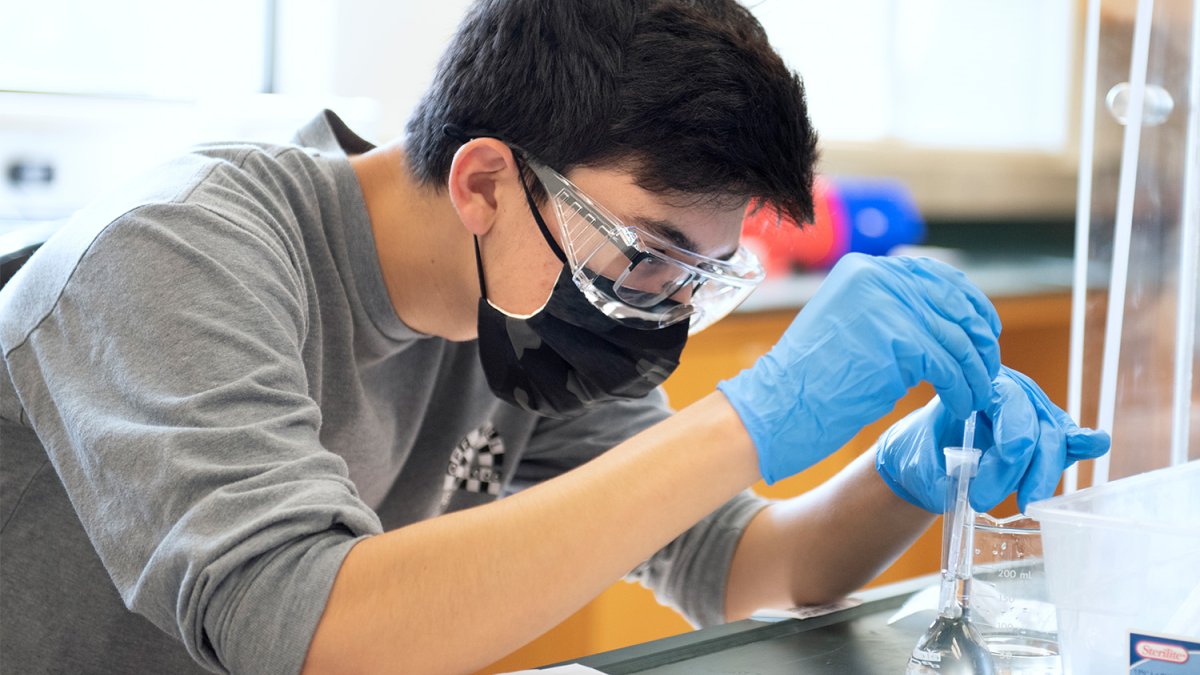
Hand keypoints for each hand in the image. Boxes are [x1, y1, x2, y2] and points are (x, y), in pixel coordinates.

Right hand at [717, 253, 1001, 483]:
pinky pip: (948, 365)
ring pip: (955, 337)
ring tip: (976, 395)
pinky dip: (961, 388)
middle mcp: (876, 277)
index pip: (934, 275)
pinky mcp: (897, 338)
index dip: (969, 302)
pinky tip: (961, 404)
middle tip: (988, 369)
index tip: (986, 329)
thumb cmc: (810, 379)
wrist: (779, 405)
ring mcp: (887, 305)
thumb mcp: (848, 326)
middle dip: (978, 339)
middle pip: (952, 302)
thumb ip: (888, 313)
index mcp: (863, 269)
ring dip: (974, 371)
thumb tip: (944, 321)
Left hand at [874, 365, 1110, 512]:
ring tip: (1027, 504)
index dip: (1012, 435)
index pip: (1006, 400)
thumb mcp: (916, 464)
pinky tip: (1093, 444)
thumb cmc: (918, 454)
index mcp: (975, 384)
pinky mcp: (1043, 435)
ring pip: (1053, 438)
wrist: (921, 461)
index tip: (1003, 461)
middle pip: (1036, 423)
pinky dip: (1078, 445)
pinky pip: (1065, 440)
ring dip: (1044, 472)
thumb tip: (961, 482)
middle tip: (996, 501)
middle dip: (1026, 466)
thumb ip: (938, 474)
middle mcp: (1009, 392)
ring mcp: (1030, 411)